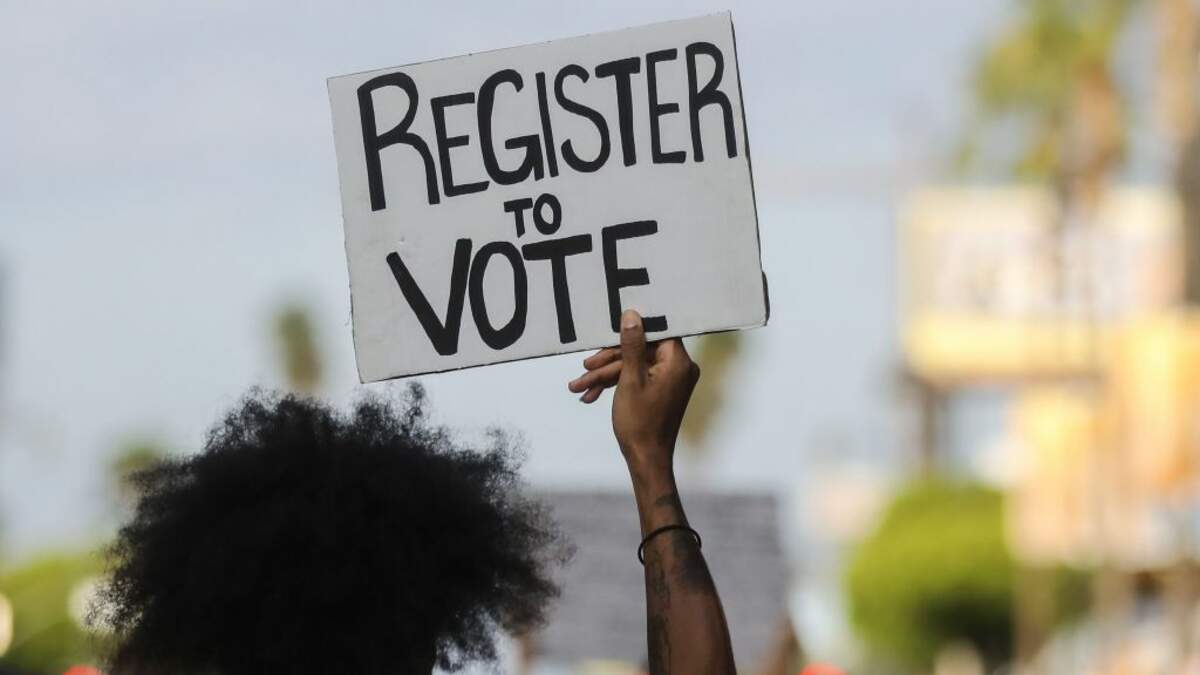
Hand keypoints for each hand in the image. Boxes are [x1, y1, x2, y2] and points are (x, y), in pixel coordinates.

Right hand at [568, 310, 699, 476]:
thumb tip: (632, 314)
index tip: (609, 330)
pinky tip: (591, 395)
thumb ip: (631, 345)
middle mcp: (679, 368)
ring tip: (579, 387)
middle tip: (585, 368)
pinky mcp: (660, 391)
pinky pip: (638, 378)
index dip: (632, 330)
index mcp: (678, 362)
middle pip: (641, 350)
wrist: (645, 458)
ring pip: (635, 366)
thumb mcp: (630, 379)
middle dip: (609, 361)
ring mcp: (669, 380)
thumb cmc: (640, 420)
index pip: (657, 332)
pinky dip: (616, 385)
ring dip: (606, 375)